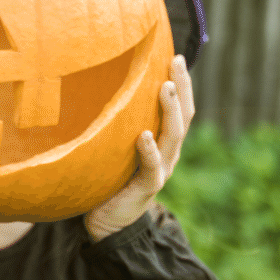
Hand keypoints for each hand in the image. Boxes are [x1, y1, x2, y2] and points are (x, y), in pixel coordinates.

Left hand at [84, 55, 194, 240]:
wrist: (108, 223)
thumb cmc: (109, 179)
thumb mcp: (115, 146)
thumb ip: (115, 124)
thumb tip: (95, 87)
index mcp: (163, 142)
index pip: (180, 108)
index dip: (182, 83)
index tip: (174, 55)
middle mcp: (168, 153)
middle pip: (184, 116)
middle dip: (182, 88)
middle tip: (175, 62)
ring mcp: (161, 170)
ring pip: (173, 137)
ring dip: (170, 110)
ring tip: (165, 88)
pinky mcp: (147, 187)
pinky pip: (152, 168)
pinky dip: (149, 151)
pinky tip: (144, 135)